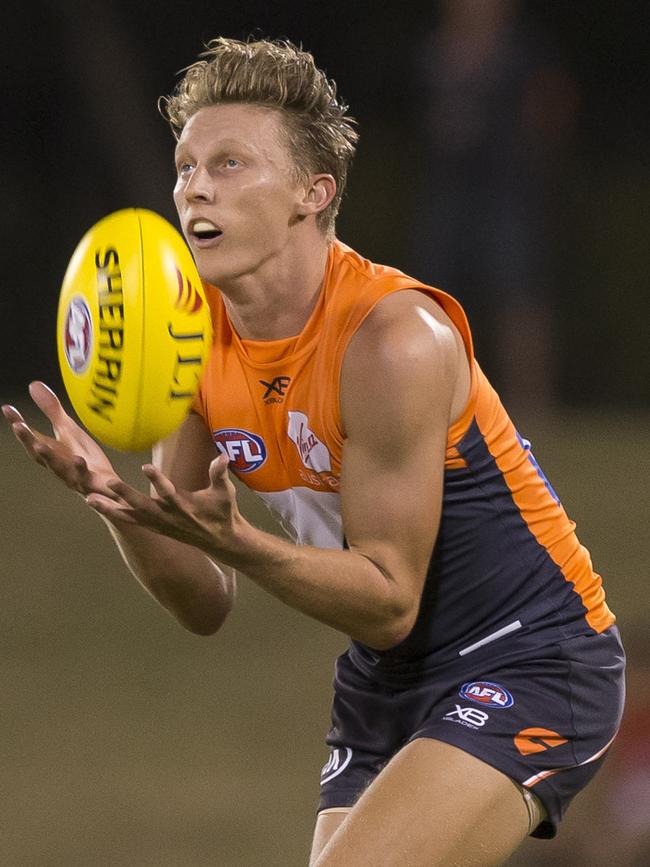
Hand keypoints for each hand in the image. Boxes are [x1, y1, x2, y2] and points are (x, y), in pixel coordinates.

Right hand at [2, 381, 118, 498]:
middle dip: (29, 441)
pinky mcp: (94, 485)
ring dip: (50, 458)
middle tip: (18, 426)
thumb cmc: (85, 459)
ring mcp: (75, 478)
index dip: (20, 426)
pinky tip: (80, 460)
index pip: (32, 439)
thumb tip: (33, 385)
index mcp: (52, 453)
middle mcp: (59, 467)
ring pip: (60, 470)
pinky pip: (88, 481)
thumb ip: (52, 411)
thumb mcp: (69, 431)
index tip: (7, 409)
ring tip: (40, 445)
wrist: (109, 490)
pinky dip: (82, 471)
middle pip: (41, 455)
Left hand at [85, 454, 242, 553]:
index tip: (146, 467)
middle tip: (108, 482)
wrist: (220, 540)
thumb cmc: (223, 511)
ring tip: (89, 499)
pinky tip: (95, 506)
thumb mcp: (225, 492)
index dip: (158, 481)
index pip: (170, 493)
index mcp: (185, 507)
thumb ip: (219, 474)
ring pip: (130, 516)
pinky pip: (129, 521)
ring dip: (110, 508)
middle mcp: (168, 517)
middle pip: (143, 506)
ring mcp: (159, 524)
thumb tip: (223, 457)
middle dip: (126, 495)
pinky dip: (113, 513)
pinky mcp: (153, 527)